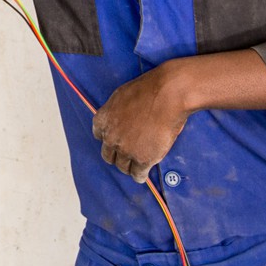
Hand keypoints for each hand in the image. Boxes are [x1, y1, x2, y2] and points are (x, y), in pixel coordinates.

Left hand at [92, 62, 190, 183]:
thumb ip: (116, 112)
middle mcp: (110, 137)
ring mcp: (125, 150)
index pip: (99, 135)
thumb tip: (120, 119)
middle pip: (108, 155)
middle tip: (125, 156)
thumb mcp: (121, 96)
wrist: (167, 95)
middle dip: (116, 155)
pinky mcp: (142, 159)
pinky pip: (138, 174)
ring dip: (128, 166)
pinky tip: (142, 175)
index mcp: (103, 120)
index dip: (109, 138)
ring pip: (122, 166)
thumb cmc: (148, 90)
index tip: (115, 141)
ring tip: (135, 168)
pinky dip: (140, 175)